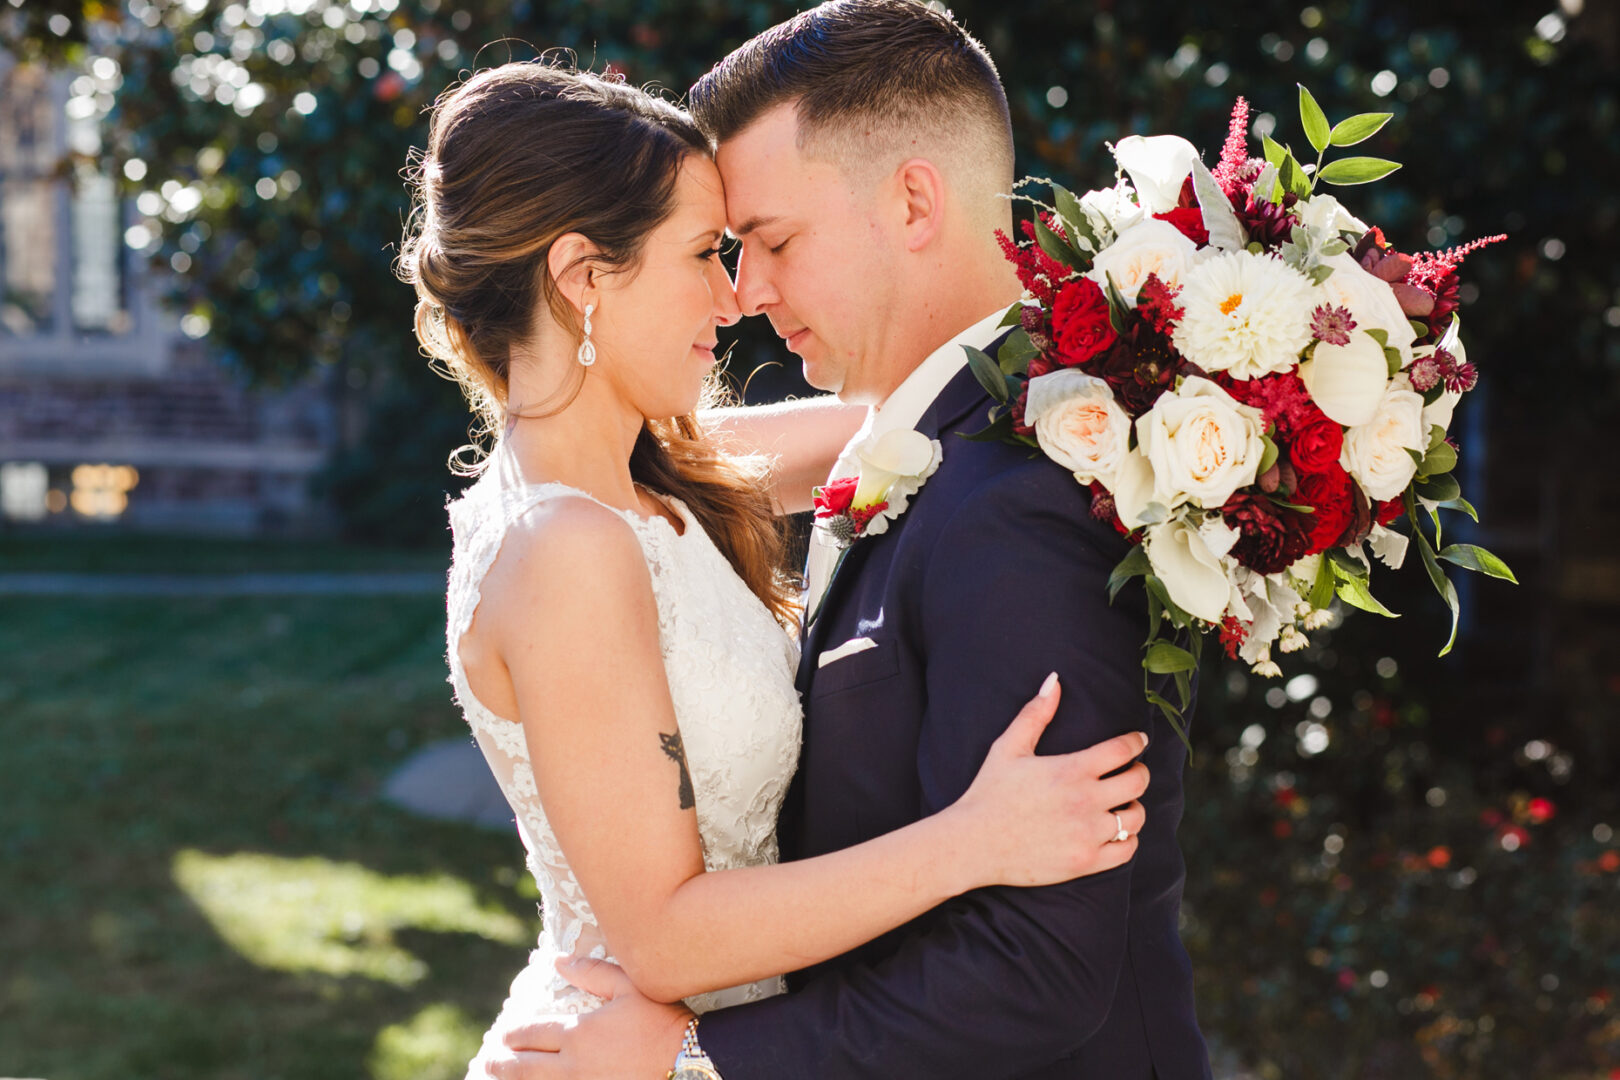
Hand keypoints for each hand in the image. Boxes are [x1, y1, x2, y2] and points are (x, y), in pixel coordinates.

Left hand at [479, 956, 690, 1079]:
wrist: (689, 1062)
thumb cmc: (661, 1021)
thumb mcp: (629, 987)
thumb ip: (592, 972)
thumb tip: (558, 960)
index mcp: (579, 1032)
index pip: (534, 1033)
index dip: (515, 1035)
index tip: (504, 1035)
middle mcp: (573, 1065)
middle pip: (526, 1066)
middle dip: (504, 1062)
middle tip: (490, 1060)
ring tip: (499, 1078)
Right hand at [950, 673, 1149, 887]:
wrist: (974, 844)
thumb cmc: (990, 793)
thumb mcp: (1008, 748)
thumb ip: (1035, 714)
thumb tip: (1054, 680)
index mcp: (1071, 769)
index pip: (1123, 749)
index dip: (1136, 741)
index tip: (1138, 740)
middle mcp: (1086, 800)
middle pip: (1138, 781)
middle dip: (1139, 772)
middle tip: (1131, 772)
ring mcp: (1088, 833)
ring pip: (1136, 816)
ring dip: (1133, 806)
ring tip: (1121, 803)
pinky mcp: (1086, 861)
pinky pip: (1127, 849)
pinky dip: (1128, 839)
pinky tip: (1115, 832)